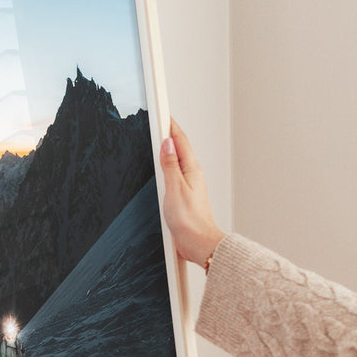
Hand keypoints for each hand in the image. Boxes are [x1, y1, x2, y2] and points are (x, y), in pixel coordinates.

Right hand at [160, 119, 225, 265]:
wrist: (198, 243)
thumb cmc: (190, 221)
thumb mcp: (175, 189)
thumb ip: (170, 165)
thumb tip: (167, 144)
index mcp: (191, 170)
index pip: (180, 141)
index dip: (170, 126)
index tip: (162, 113)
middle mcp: (192, 175)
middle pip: (179, 148)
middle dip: (168, 134)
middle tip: (159, 121)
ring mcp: (188, 186)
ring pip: (177, 161)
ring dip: (168, 150)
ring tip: (158, 138)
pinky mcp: (183, 196)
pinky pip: (174, 175)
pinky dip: (167, 166)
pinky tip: (161, 169)